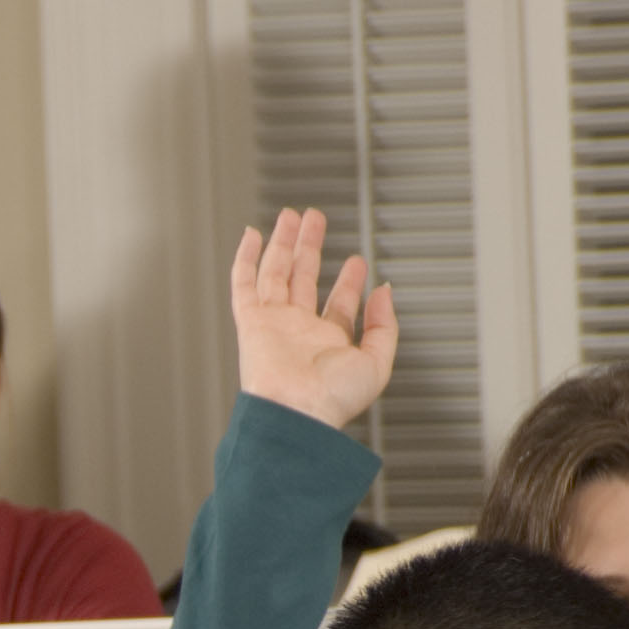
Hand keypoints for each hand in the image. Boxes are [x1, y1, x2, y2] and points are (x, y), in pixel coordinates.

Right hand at [231, 207, 397, 430]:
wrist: (297, 412)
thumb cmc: (333, 399)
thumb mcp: (378, 362)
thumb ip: (384, 325)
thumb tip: (383, 291)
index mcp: (328, 342)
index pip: (338, 303)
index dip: (348, 280)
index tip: (356, 261)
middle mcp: (298, 330)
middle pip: (302, 277)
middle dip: (310, 247)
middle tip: (315, 220)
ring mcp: (273, 324)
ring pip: (276, 272)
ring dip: (283, 243)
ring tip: (292, 216)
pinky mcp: (251, 322)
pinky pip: (244, 283)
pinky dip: (245, 258)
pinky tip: (251, 235)